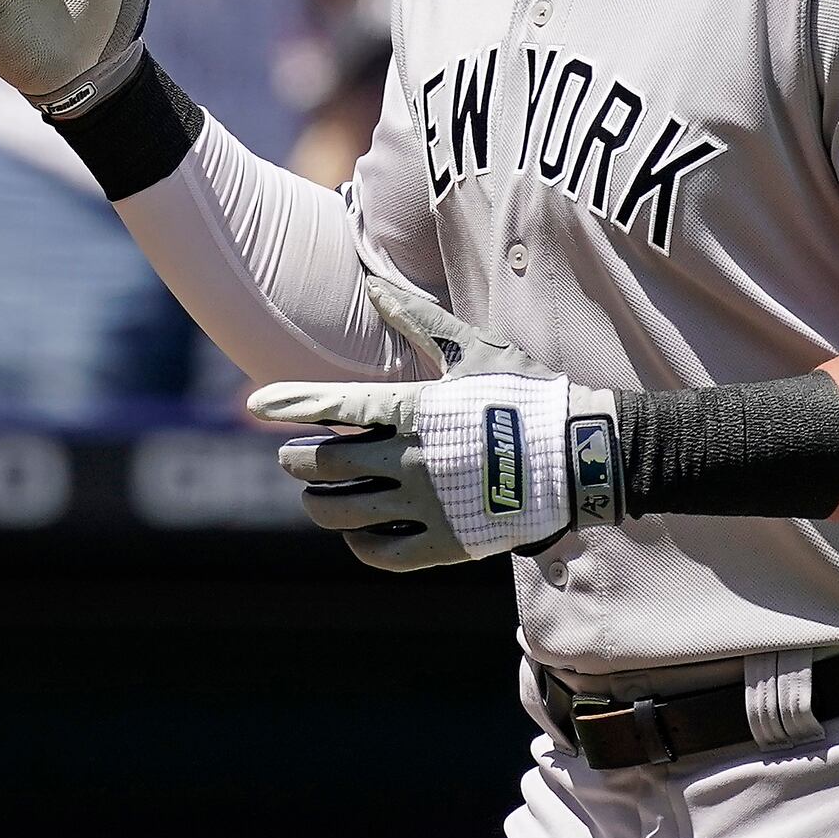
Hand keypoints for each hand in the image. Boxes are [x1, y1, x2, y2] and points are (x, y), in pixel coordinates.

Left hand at [246, 276, 622, 570]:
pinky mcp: (445, 543)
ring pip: (343, 513)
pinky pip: (382, 552)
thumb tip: (373, 285)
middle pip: (325, 466)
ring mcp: (426, 504)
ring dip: (319, 504)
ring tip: (316, 496)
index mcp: (415, 410)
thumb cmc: (527, 394)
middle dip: (299, 461)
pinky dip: (360, 544)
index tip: (257, 403)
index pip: (334, 407)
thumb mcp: (473, 349)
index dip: (291, 403)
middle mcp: (411, 459)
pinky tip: (359, 534)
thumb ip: (417, 322)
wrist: (581, 453)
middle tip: (292, 457)